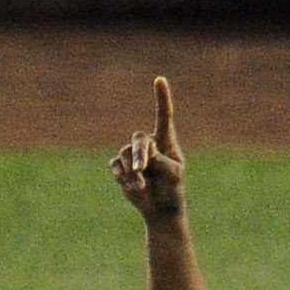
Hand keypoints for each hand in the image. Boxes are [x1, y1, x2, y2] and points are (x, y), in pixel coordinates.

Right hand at [111, 77, 185, 220]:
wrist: (161, 209)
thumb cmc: (172, 190)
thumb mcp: (173, 176)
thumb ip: (161, 161)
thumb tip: (144, 153)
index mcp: (165, 142)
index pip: (163, 116)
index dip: (162, 98)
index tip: (160, 79)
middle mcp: (149, 144)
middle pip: (138, 139)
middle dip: (139, 154)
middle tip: (141, 170)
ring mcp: (133, 155)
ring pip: (126, 154)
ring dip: (133, 171)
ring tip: (142, 186)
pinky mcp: (121, 166)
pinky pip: (117, 167)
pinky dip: (125, 178)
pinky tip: (135, 188)